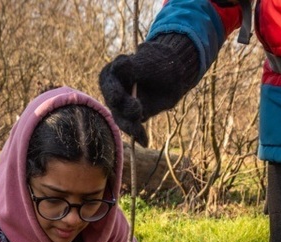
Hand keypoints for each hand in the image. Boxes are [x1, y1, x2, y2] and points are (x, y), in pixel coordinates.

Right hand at [98, 33, 201, 147]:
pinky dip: (138, 135)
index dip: (112, 91)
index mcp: (111, 74)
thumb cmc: (156, 63)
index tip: (118, 96)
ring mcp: (122, 106)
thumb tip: (117, 65)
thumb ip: (131, 67)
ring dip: (130, 125)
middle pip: (114, 104)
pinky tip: (144, 141)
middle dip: (124, 108)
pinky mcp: (133, 117)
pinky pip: (133, 128)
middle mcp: (113, 92)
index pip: (107, 84)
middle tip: (137, 108)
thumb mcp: (144, 62)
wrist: (173, 73)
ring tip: (140, 130)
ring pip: (122, 119)